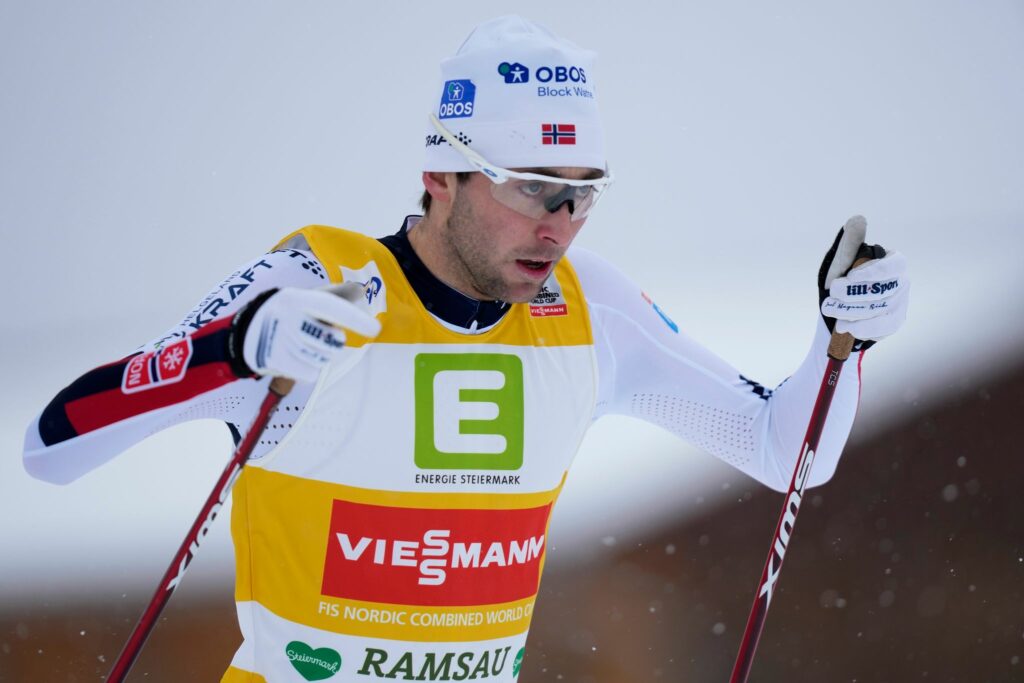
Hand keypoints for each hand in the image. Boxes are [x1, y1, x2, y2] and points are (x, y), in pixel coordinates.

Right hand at [238, 284, 380, 381]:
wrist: (247, 331)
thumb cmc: (289, 312)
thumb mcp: (306, 298)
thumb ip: (335, 295)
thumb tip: (360, 289)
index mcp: (297, 298)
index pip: (331, 307)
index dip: (354, 318)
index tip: (375, 329)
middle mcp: (287, 318)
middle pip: (333, 341)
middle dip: (333, 340)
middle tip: (317, 333)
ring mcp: (280, 341)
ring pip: (323, 358)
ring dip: (319, 354)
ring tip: (302, 344)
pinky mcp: (276, 362)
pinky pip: (311, 372)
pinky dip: (308, 368)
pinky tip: (295, 357)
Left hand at [818, 216, 908, 350]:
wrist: (838, 312)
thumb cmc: (842, 281)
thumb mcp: (841, 263)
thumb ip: (850, 243)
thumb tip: (858, 218)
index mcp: (892, 262)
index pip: (894, 265)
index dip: (873, 272)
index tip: (850, 278)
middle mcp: (901, 281)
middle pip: (883, 289)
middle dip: (853, 294)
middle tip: (831, 297)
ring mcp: (900, 302)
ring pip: (880, 309)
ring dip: (851, 311)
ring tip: (832, 311)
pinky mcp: (895, 321)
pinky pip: (883, 327)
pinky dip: (862, 328)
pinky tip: (846, 327)